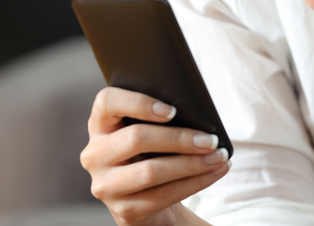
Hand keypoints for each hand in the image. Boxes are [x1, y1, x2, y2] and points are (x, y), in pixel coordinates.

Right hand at [80, 86, 230, 225]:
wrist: (146, 201)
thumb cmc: (150, 155)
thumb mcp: (147, 134)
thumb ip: (158, 119)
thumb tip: (198, 117)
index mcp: (99, 125)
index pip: (107, 102)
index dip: (138, 103)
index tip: (172, 110)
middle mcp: (95, 155)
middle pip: (136, 138)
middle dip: (179, 138)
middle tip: (211, 139)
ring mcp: (106, 186)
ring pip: (152, 171)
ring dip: (192, 164)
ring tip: (218, 157)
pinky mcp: (124, 210)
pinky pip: (164, 195)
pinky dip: (195, 182)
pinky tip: (214, 172)